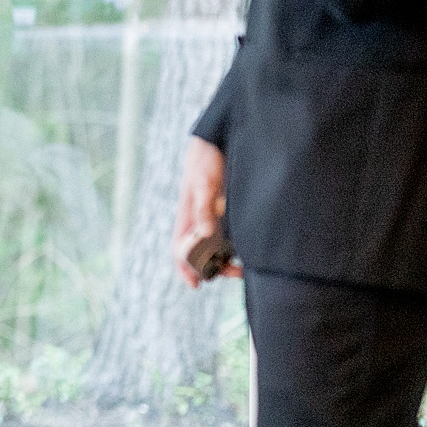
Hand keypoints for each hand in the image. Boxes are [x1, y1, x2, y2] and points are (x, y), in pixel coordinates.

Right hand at [172, 137, 240, 287]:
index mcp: (186, 217)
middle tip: (233, 274)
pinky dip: (234, 248)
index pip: (179, 249)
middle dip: (212, 269)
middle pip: (198, 254)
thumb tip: (205, 236)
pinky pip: (227, 237)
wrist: (217, 142)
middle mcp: (198, 221)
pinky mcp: (224, 212)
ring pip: (214, 248)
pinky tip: (247, 250)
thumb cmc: (205, 162)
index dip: (184, 269)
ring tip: (242, 268)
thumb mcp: (204, 185)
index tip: (196, 285)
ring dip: (225, 261)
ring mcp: (211, 218)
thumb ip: (203, 209)